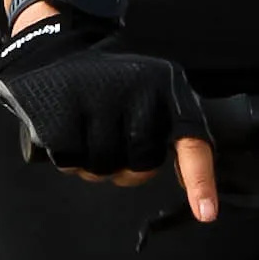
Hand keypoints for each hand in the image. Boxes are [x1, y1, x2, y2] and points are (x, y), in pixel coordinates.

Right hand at [0, 25, 218, 220]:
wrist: (52, 47)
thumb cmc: (106, 81)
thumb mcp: (149, 92)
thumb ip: (170, 130)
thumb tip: (194, 189)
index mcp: (166, 88)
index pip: (192, 140)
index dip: (200, 179)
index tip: (206, 212)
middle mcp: (137, 93)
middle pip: (141, 168)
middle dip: (127, 169)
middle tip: (112, 139)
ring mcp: (97, 103)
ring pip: (103, 170)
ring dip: (92, 162)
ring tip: (85, 128)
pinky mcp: (61, 115)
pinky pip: (71, 163)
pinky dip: (67, 156)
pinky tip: (64, 128)